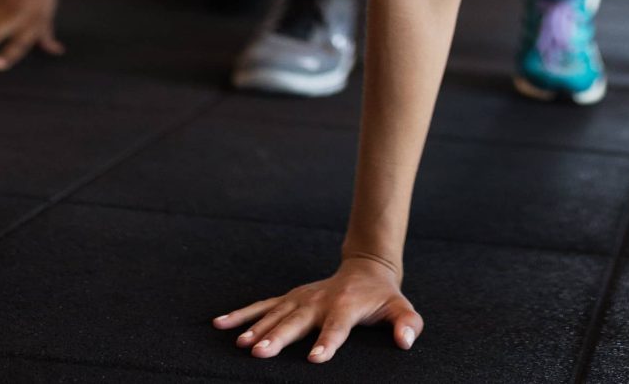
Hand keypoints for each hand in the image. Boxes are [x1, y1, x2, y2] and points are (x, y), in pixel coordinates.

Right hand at [214, 255, 422, 362]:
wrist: (366, 268)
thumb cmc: (382, 297)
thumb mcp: (401, 308)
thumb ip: (407, 323)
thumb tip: (406, 341)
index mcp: (346, 307)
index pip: (337, 328)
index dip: (327, 342)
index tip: (315, 359)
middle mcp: (320, 301)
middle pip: (298, 321)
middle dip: (279, 336)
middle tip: (260, 352)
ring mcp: (301, 298)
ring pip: (276, 314)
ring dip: (257, 328)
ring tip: (240, 344)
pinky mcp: (289, 298)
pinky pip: (262, 306)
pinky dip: (241, 315)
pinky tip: (220, 324)